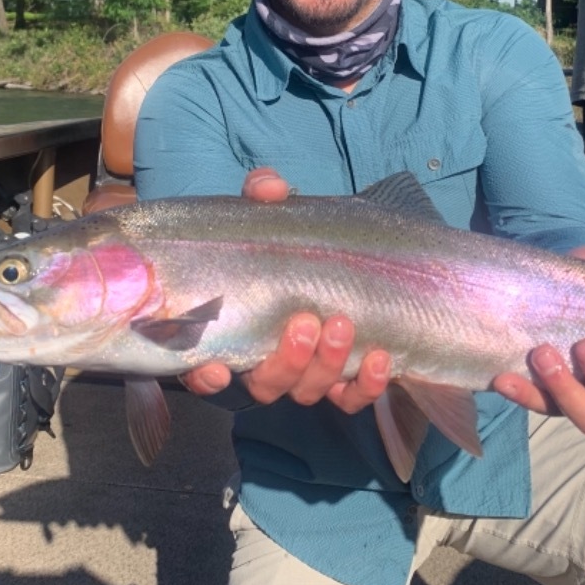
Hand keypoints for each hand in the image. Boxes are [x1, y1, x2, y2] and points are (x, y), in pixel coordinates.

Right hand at [179, 167, 392, 412]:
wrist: (337, 261)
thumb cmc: (284, 243)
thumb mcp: (269, 215)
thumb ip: (262, 197)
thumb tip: (270, 188)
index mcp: (233, 331)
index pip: (204, 368)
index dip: (205, 376)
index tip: (215, 368)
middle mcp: (265, 362)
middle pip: (266, 383)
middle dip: (286, 361)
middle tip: (305, 323)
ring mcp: (305, 375)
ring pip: (307, 391)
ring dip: (325, 366)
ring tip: (342, 325)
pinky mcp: (344, 380)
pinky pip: (351, 397)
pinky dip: (365, 385)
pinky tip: (380, 359)